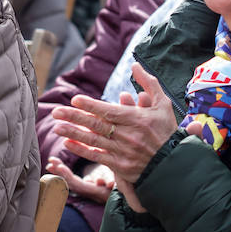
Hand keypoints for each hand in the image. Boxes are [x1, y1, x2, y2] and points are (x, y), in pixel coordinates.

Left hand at [51, 63, 176, 210]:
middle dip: (74, 118)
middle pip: (96, 125)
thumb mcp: (163, 104)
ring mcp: (123, 152)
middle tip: (56, 112)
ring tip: (57, 127)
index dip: (91, 106)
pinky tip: (68, 144)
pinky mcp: (120, 166)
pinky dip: (82, 150)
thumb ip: (149, 83)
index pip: (109, 111)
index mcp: (137, 119)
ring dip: (73, 134)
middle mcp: (128, 135)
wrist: (174, 164)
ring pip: (94, 141)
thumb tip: (135, 65)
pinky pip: (98, 157)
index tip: (75, 100)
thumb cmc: (167, 131)